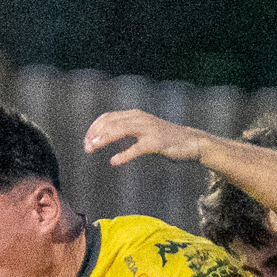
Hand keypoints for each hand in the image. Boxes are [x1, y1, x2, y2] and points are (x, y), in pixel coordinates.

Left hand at [84, 109, 205, 167]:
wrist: (191, 141)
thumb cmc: (165, 138)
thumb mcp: (143, 129)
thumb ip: (127, 129)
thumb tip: (105, 134)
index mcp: (135, 115)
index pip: (108, 117)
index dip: (94, 128)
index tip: (86, 140)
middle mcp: (140, 118)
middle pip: (111, 122)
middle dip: (95, 134)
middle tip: (86, 147)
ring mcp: (148, 129)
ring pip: (120, 130)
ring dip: (104, 139)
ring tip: (93, 148)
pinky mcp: (156, 143)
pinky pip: (136, 148)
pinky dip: (124, 155)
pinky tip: (114, 161)